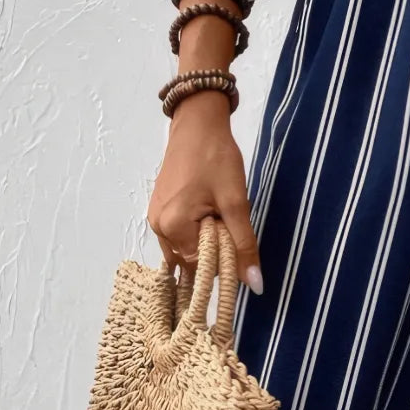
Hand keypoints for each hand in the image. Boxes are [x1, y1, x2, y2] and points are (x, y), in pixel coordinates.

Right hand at [147, 89, 263, 292]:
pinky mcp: (159, 209)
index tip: (235, 237)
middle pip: (189, 260)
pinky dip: (194, 233)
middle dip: (212, 251)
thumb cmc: (216, 158)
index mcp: (172, 226)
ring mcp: (155, 218)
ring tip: (218, 217)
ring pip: (184, 249)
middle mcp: (158, 227)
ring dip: (204, 242)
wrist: (197, 124)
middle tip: (227, 223)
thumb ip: (244, 245)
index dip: (222, 259)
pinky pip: (178, 235)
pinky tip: (208, 215)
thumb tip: (254, 285)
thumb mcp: (236, 202)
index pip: (200, 266)